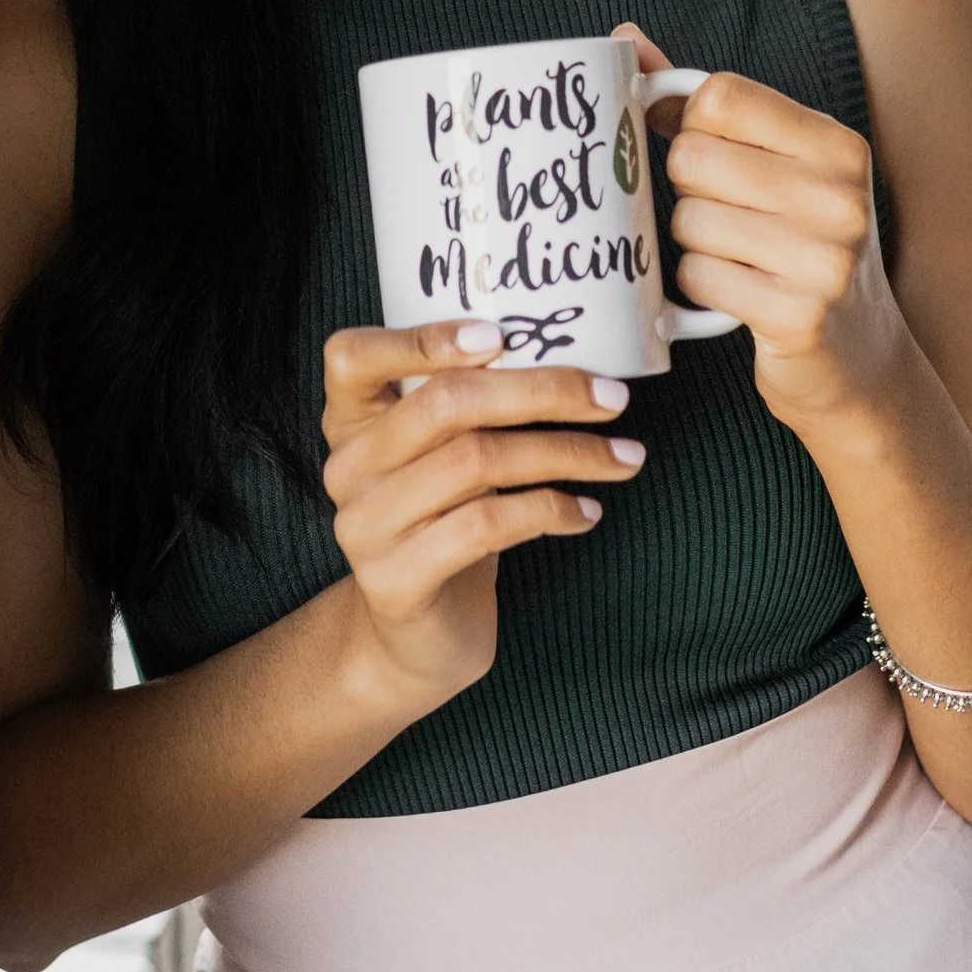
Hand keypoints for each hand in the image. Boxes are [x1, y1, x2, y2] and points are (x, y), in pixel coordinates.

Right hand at [319, 321, 644, 714]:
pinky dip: (549, 511)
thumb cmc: (446, 522)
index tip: (501, 335)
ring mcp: (365, 526)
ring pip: (477, 462)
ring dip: (566, 453)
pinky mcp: (396, 581)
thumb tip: (575, 354)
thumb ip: (472, 405)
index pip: (352, 355)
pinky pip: (485, 527)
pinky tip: (587, 512)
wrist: (417, 636)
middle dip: (542, 392)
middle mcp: (347, 467)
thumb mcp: (445, 454)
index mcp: (350, 419)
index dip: (422, 339)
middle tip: (613, 398)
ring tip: (624, 457)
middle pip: (444, 403)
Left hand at [618, 23, 908, 429]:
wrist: (859, 360)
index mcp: (837, 145)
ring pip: (687, 219)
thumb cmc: (799, 247)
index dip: (691, 125)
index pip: (719, 94)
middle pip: (693, 156)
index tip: (711, 154)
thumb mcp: (775, 167)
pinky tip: (736, 295)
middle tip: (724, 215)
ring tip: (736, 257)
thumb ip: (701, 104)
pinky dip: (700, 287)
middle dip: (687, 189)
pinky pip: (697, 277)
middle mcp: (841, 195)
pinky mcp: (799, 317)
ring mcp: (826, 259)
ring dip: (692, 242)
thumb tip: (624, 41)